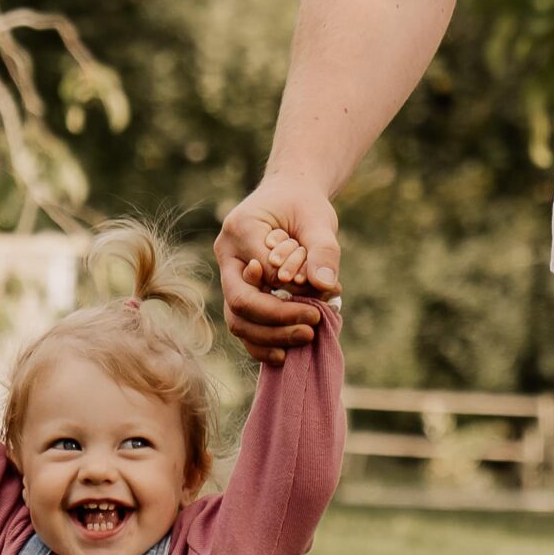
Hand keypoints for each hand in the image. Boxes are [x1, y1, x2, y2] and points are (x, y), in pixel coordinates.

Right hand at [218, 177, 341, 364]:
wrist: (289, 199)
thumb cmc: (303, 206)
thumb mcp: (318, 220)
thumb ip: (322, 251)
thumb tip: (326, 286)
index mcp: (240, 229)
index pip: (262, 271)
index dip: (292, 288)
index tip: (324, 292)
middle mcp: (227, 256)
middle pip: (240, 301)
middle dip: (277, 319)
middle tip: (313, 324)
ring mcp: (229, 277)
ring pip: (237, 319)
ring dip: (271, 336)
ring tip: (306, 337)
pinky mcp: (239, 294)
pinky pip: (243, 326)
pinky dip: (261, 344)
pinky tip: (285, 354)